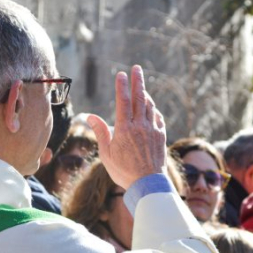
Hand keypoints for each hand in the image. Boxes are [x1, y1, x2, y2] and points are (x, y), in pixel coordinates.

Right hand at [87, 65, 165, 189]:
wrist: (148, 184)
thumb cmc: (123, 171)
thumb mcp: (106, 153)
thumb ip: (101, 132)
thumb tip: (90, 116)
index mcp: (124, 128)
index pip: (123, 101)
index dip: (122, 86)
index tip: (121, 74)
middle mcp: (140, 126)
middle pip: (139, 98)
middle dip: (138, 81)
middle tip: (137, 68)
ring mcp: (153, 130)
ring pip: (150, 106)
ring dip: (146, 94)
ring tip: (142, 87)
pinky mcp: (161, 136)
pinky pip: (158, 118)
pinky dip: (154, 110)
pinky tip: (151, 108)